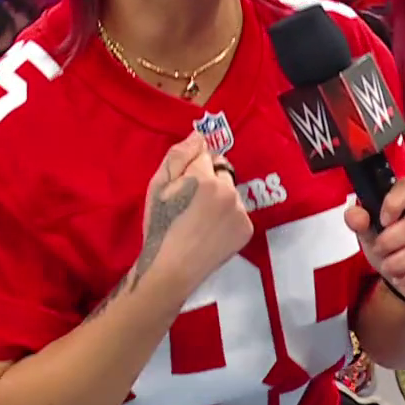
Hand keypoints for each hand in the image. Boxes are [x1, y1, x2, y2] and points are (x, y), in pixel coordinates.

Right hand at [143, 132, 252, 288]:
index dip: (190, 167)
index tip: (181, 185)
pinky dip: (228, 217)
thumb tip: (199, 135)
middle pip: (220, 171)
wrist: (171, 269)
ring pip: (230, 192)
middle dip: (208, 179)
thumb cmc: (159, 226)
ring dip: (219, 197)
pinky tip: (212, 231)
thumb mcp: (157, 187)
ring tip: (200, 220)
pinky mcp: (247, 229)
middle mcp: (229, 191)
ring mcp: (241, 211)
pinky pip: (238, 212)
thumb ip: (178, 156)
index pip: (204, 154)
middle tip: (190, 203)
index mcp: (205, 178)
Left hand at [345, 179, 404, 298]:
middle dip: (391, 241)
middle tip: (379, 250)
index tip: (381, 221)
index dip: (392, 203)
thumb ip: (360, 221)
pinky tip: (403, 278)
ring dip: (400, 262)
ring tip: (389, 268)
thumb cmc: (393, 246)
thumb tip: (355, 216)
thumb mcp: (371, 232)